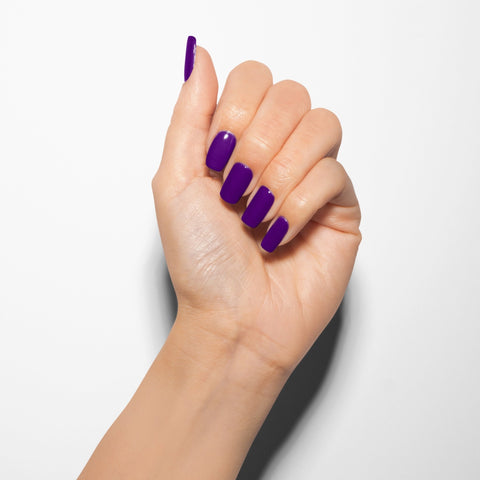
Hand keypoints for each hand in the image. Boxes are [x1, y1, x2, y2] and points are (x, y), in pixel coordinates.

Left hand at [152, 40, 360, 376]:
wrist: (234, 321)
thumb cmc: (201, 261)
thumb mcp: (175, 181)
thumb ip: (188, 114)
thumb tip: (199, 54)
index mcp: (237, 141)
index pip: (254, 79)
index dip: (237, 110)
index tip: (216, 159)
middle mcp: (277, 153)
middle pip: (291, 94)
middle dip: (258, 143)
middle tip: (237, 189)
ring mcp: (311, 178)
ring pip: (321, 125)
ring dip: (281, 172)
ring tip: (258, 213)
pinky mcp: (339, 206)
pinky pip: (334, 174)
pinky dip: (299, 204)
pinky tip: (280, 234)